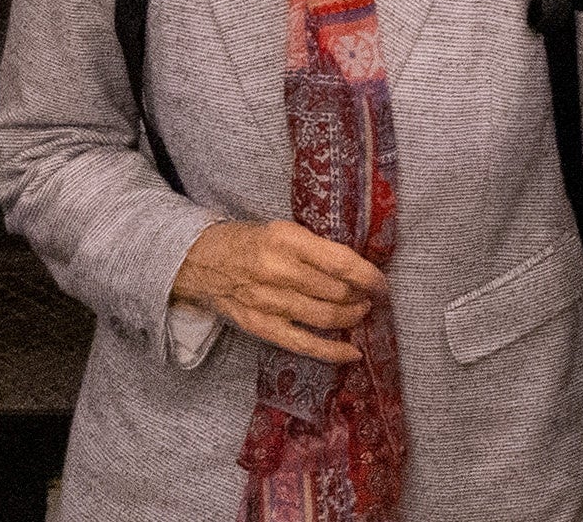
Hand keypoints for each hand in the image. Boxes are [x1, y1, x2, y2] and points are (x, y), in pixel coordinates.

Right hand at [174, 217, 384, 365]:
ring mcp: (269, 302)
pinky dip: (332, 351)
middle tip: (370, 296)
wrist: (200, 261)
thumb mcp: (284, 230)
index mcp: (287, 240)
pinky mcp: (262, 326)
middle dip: (361, 296)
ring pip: (325, 316)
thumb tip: (357, 268)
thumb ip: (316, 248)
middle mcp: (279, 271)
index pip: (340, 262)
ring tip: (360, 312)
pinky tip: (352, 353)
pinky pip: (304, 344)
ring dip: (351, 317)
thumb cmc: (249, 242)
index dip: (368, 276)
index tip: (382, 282)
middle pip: (336, 292)